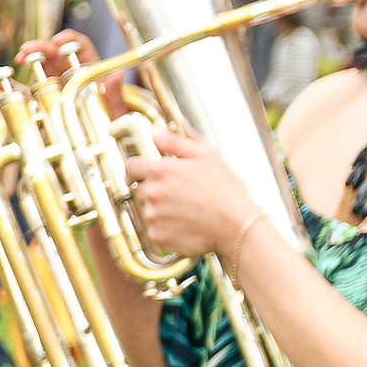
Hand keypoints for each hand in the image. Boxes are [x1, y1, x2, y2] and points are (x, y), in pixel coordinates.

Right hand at [14, 31, 127, 119]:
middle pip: (56, 53)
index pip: (81, 48)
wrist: (98, 145)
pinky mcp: (41, 99)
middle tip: (27, 49)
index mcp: (90, 72)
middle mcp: (71, 74)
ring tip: (18, 59)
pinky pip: (27, 89)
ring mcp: (55, 85)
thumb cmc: (110, 126)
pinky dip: (14, 85)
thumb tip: (117, 77)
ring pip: (41, 66)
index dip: (70, 40)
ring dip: (28, 58)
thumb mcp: (117, 112)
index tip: (58, 41)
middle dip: (42, 47)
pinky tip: (3, 82)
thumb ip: (115, 95)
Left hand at [121, 129, 260, 261]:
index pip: (130, 166)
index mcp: (161, 171)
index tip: (143, 174)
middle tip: (181, 193)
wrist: (237, 225)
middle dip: (155, 189)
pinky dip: (166, 228)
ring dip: (161, 209)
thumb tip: (156, 129)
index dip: (136, 169)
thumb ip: (175, 141)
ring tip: (188, 210)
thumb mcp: (206, 156)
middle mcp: (152, 193)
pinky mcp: (157, 236)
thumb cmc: (226, 189)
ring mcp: (152, 216)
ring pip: (147, 210)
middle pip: (140, 189)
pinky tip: (187, 224)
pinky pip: (154, 230)